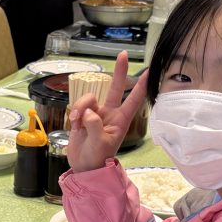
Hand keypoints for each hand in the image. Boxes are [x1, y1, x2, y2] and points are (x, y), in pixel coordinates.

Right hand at [67, 51, 148, 171]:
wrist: (83, 167)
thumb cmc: (97, 159)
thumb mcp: (100, 144)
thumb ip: (95, 126)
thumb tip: (89, 112)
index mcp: (121, 120)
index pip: (134, 100)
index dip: (141, 86)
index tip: (149, 72)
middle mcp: (110, 113)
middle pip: (115, 88)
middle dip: (119, 71)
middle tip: (123, 54)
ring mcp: (95, 114)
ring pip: (88, 98)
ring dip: (80, 107)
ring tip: (77, 124)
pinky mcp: (82, 116)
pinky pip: (77, 106)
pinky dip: (73, 114)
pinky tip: (73, 126)